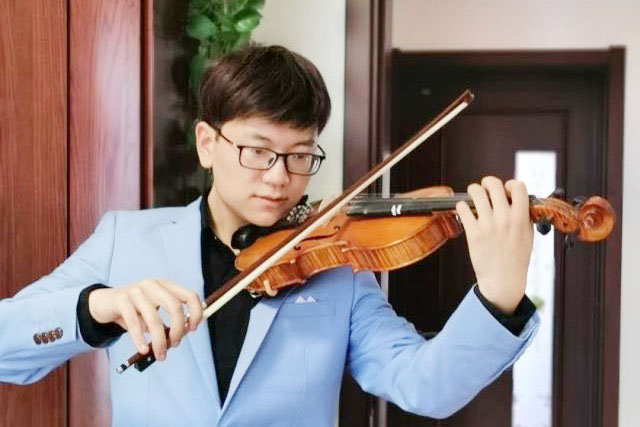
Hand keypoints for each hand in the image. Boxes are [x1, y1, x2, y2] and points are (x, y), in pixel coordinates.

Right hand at [88, 279, 202, 359]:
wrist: (104, 303)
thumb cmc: (135, 311)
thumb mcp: (154, 312)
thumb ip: (169, 321)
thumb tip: (184, 334)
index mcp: (165, 286)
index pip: (190, 296)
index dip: (196, 313)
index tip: (193, 329)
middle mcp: (153, 285)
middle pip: (174, 307)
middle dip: (178, 329)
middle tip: (175, 344)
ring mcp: (136, 291)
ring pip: (154, 319)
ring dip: (159, 341)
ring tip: (160, 355)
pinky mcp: (121, 300)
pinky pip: (134, 323)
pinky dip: (140, 340)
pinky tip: (143, 349)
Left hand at [455, 176, 533, 313]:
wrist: (503, 280)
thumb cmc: (516, 259)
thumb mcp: (528, 235)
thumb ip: (523, 216)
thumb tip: (517, 200)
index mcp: (520, 218)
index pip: (518, 187)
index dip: (511, 185)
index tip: (506, 191)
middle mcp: (504, 218)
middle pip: (494, 184)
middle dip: (488, 183)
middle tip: (485, 189)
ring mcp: (487, 225)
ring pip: (476, 192)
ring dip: (473, 191)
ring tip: (473, 196)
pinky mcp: (473, 232)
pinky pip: (463, 209)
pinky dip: (462, 206)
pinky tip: (466, 211)